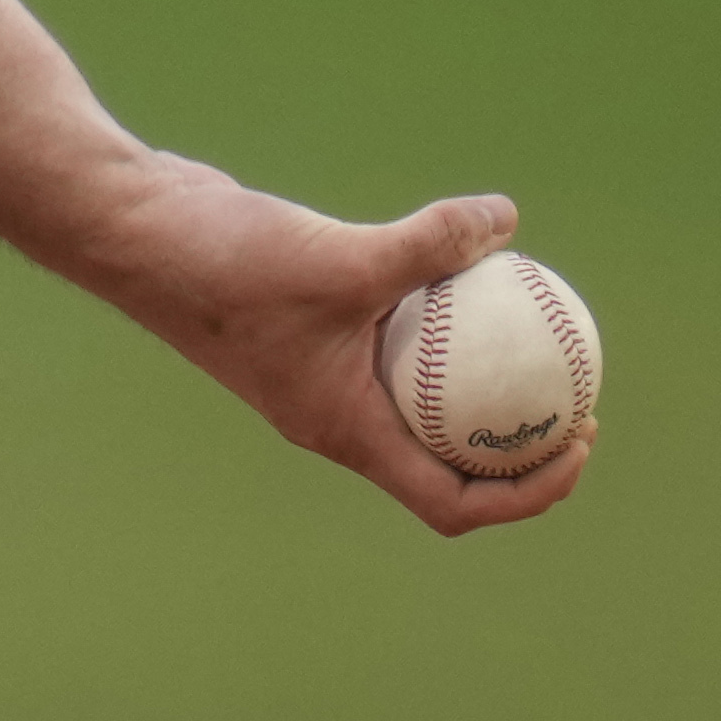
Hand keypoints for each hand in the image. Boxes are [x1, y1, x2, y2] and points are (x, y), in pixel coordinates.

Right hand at [71, 163, 589, 535]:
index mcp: (346, 432)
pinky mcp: (318, 331)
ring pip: (424, 406)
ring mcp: (326, 378)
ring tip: (545, 345)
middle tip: (582, 402)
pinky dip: (446, 327)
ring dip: (485, 390)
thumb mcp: (339, 256)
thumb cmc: (224, 264)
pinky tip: (479, 272)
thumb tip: (506, 219)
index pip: (451, 501)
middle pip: (449, 467)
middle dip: (523, 450)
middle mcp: (339, 418)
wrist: (138, 234)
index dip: (525, 492)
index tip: (576, 444)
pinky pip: (401, 346)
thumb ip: (429, 243)